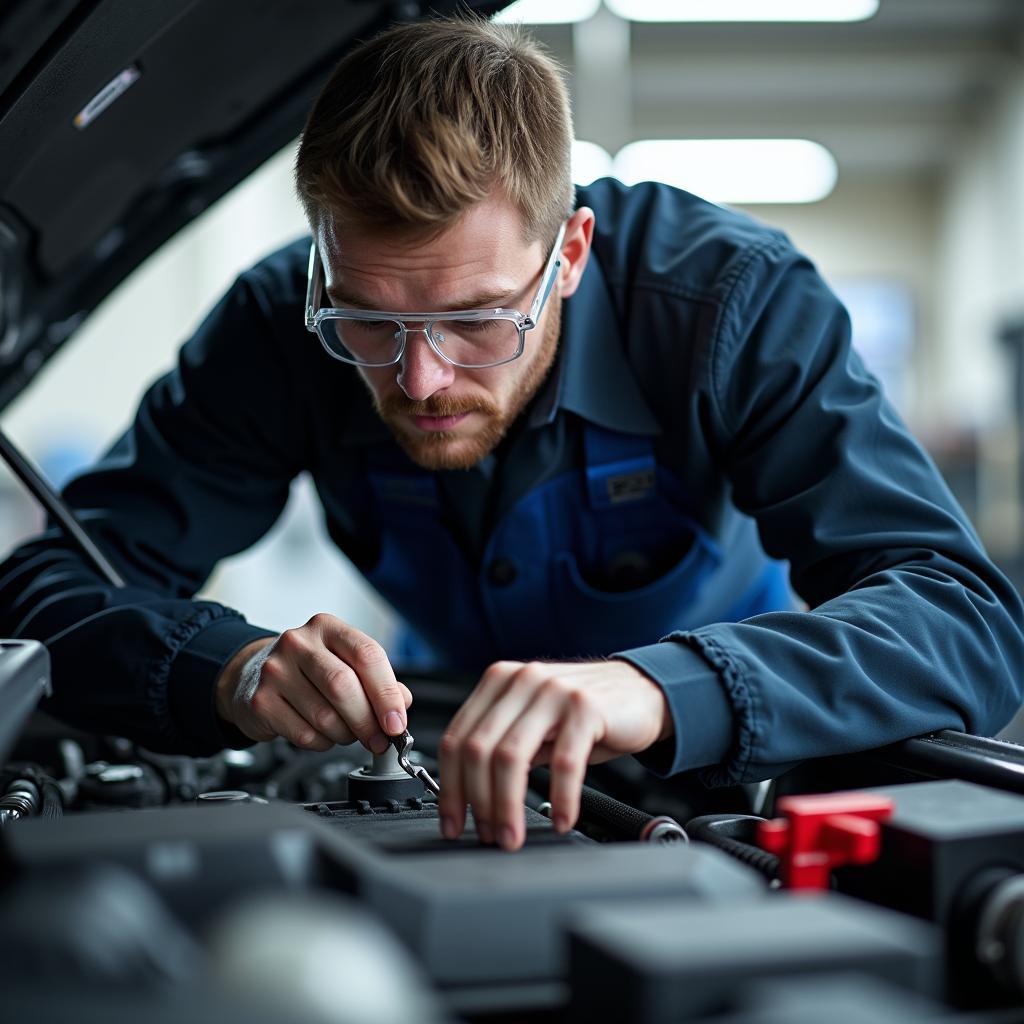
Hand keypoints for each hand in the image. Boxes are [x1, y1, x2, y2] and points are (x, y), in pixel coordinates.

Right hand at [215, 614, 411, 752]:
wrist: (252, 675)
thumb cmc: (308, 670)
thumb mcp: (344, 661)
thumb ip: (376, 680)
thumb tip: (401, 705)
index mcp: (327, 627)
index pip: (367, 656)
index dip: (387, 693)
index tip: (397, 722)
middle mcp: (299, 643)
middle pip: (344, 686)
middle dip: (368, 721)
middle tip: (380, 740)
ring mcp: (275, 671)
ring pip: (325, 716)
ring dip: (346, 735)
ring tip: (348, 733)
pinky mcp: (261, 701)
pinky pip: (304, 734)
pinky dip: (322, 743)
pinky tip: (322, 734)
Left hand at [437, 659, 671, 850]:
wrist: (643, 691)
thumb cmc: (586, 713)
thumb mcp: (535, 722)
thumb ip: (502, 745)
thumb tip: (469, 795)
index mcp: (499, 682)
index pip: (456, 738)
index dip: (449, 787)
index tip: (452, 821)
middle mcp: (521, 680)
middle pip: (478, 749)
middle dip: (477, 802)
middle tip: (486, 836)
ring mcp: (552, 690)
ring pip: (510, 757)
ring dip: (507, 806)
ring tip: (512, 837)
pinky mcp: (586, 707)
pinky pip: (564, 763)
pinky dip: (559, 799)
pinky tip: (561, 820)